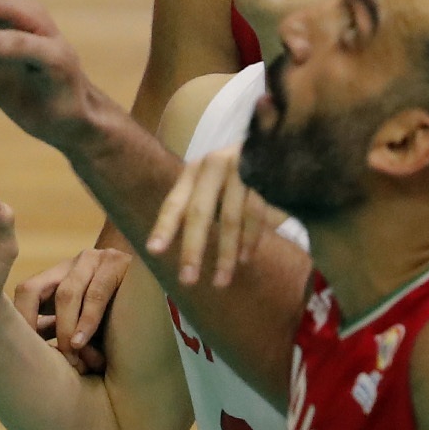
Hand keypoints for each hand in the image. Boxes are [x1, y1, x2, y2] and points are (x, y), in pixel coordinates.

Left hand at [13, 245, 131, 375]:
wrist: (162, 325)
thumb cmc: (116, 337)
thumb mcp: (78, 334)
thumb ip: (54, 333)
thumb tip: (20, 347)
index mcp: (61, 279)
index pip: (26, 293)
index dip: (20, 321)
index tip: (20, 354)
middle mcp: (74, 265)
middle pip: (33, 289)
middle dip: (32, 326)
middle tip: (44, 359)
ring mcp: (96, 259)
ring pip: (66, 293)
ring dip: (66, 329)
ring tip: (72, 356)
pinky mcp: (119, 263)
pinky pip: (96, 293)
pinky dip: (87, 320)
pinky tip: (84, 342)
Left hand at [146, 148, 275, 288]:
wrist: (275, 148)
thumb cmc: (235, 175)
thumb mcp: (211, 183)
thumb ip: (195, 206)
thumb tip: (166, 246)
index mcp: (194, 170)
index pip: (175, 202)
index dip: (164, 227)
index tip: (153, 251)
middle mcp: (214, 166)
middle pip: (199, 213)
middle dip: (193, 249)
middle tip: (187, 279)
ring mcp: (240, 169)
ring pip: (229, 219)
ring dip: (225, 255)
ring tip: (221, 281)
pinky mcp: (264, 176)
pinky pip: (255, 216)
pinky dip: (250, 241)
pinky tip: (245, 259)